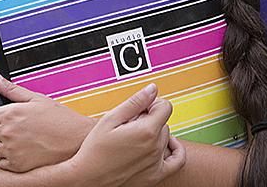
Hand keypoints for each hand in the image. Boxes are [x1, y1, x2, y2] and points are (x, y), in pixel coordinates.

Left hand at [0, 71, 94, 171]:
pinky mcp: (17, 165)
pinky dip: (0, 157)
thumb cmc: (60, 120)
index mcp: (10, 114)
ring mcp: (12, 151)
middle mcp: (8, 133)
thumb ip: (11, 89)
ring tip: (0, 138)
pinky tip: (9, 150)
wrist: (77, 141)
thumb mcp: (36, 98)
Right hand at [70, 84, 184, 186]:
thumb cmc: (95, 148)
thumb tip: (153, 89)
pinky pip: (178, 160)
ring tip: (134, 136)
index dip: (152, 103)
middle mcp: (155, 148)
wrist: (88, 177)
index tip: (139, 108)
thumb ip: (136, 102)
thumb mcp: (111, 118)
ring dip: (155, 133)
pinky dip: (176, 149)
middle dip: (150, 118)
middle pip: (163, 122)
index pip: (165, 106)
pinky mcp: (155, 176)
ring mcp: (156, 163)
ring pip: (166, 137)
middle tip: (129, 123)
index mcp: (147, 131)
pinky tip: (165, 144)